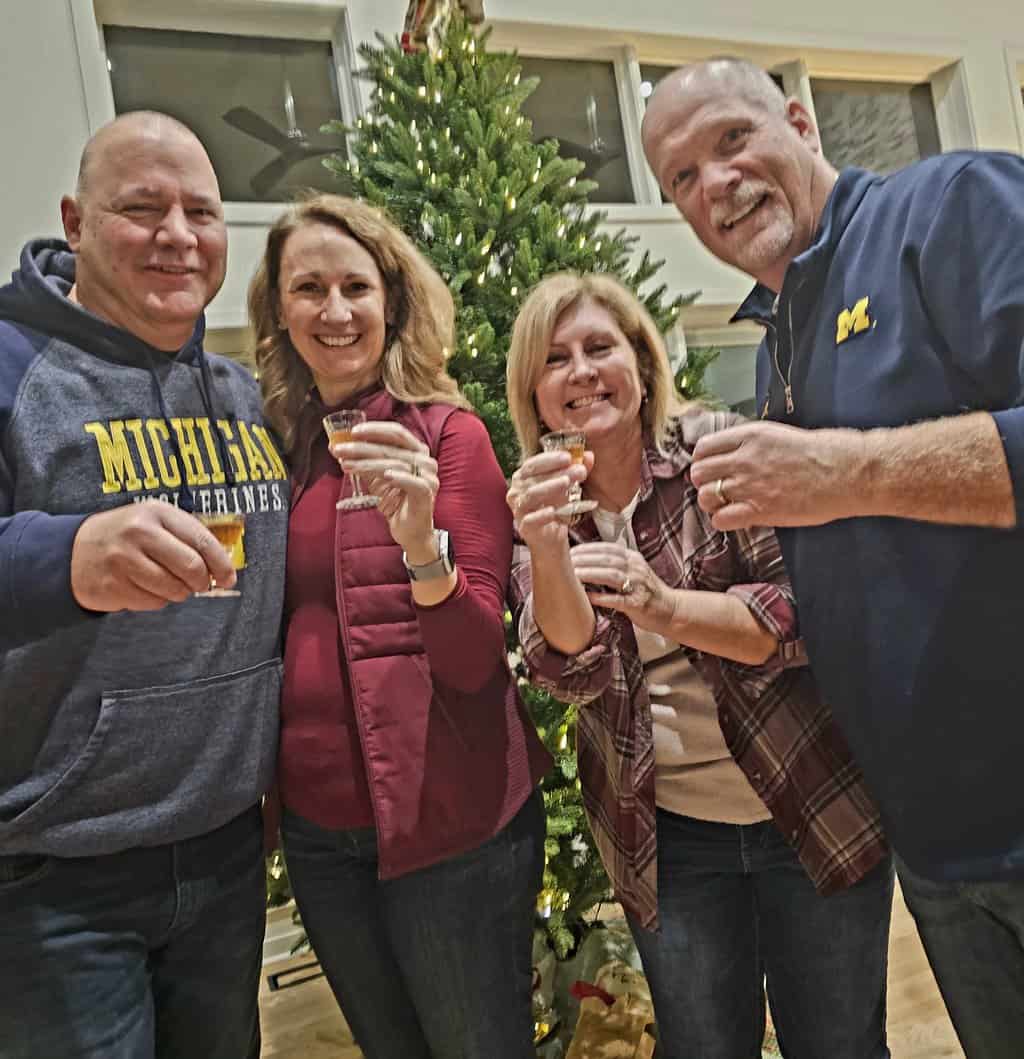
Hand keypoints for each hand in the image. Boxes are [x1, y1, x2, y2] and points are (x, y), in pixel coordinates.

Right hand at [70, 501, 236, 611]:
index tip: (229, 577)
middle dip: (202, 582)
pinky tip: (144, 587)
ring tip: (168, 583)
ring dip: (179, 593)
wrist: (74, 550)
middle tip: (200, 585)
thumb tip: (223, 567)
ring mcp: (123, 560)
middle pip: (191, 567)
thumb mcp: (155, 522)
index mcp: (157, 513)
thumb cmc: (126, 536)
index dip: (221, 563)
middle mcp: (139, 533)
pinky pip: (153, 603)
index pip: (202, 540)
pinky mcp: (113, 586)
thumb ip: (187, 538)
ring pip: (174, 589)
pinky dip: (157, 600)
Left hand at [333, 421, 438, 553]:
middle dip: (362, 448)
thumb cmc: (394, 501)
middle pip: (392, 448)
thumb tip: (337, 446)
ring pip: (397, 464)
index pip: (396, 433)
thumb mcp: (376, 477)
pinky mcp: (427, 494)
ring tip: (346, 465)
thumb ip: (363, 461)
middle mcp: (425, 461)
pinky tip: (386, 476)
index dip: (374, 429)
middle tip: (339, 449)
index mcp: (416, 451)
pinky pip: (414, 483)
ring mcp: (428, 477)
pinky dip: (399, 478)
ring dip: (368, 464)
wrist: (409, 531)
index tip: (352, 432)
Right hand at [506, 449, 592, 551]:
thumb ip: (576, 470)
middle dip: (556, 472)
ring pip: (531, 495)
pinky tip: (553, 511)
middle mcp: (517, 492)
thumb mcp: (567, 486)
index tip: (568, 457)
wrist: (551, 536)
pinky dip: (541, 514)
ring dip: (550, 487)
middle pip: (534, 478)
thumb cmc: (555, 506)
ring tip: (566, 482)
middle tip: (577, 470)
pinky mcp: (524, 527)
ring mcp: (519, 510)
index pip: (533, 464)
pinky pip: (531, 519)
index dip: (550, 459)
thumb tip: (589, 456)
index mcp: (523, 478)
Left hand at [569, 542, 675, 632]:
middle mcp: (636, 568)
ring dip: (590, 574)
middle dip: (584, 559)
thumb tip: (585, 560)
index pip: (607, 549)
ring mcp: (638, 586)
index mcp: (633, 559)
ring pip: (611, 575)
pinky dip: (601, 597)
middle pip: (607, 559)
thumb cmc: (646, 592)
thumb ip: (614, 565)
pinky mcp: (638, 604)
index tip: (569, 551)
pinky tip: (587, 597)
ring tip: (573, 575)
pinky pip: (617, 599)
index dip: (587, 549)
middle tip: (565, 562)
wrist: (671, 610)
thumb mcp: (633, 571)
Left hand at [690, 421, 867, 529]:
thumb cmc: (824, 452)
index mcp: (750, 435)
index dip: (703, 460)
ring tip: (728, 504)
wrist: (848, 472)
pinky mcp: (759, 510)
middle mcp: (744, 458)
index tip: (712, 468)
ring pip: (705, 497)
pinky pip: (721, 519)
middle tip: (718, 488)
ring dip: (712, 503)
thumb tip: (734, 456)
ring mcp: (749, 485)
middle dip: (704, 482)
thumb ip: (753, 445)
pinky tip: (738, 518)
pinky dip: (724, 521)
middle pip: (698, 472)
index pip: (704, 447)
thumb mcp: (781, 435)